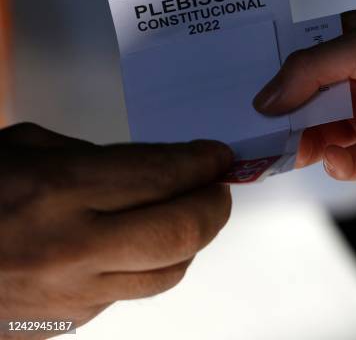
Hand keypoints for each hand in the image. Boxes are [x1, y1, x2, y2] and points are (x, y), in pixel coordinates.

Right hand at [0, 123, 231, 334]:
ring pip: (168, 274)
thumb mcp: (23, 147)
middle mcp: (72, 246)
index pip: (160, 175)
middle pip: (179, 233)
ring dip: (192, 241)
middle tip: (219, 187)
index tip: (219, 157)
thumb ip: (95, 157)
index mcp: (58, 188)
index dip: (202, 163)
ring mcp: (72, 294)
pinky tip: (141, 245)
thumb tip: (157, 171)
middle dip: (214, 206)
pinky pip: (132, 292)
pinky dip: (152, 265)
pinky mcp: (68, 322)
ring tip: (189, 215)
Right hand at [254, 10, 355, 178]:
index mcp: (348, 48)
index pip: (297, 66)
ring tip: (291, 151)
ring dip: (304, 146)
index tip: (242, 98)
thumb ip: (310, 70)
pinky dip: (339, 164)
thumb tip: (266, 98)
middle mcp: (355, 84)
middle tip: (255, 136)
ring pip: (321, 138)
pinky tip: (338, 158)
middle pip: (304, 107)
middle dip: (281, 122)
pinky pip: (350, 162)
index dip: (271, 82)